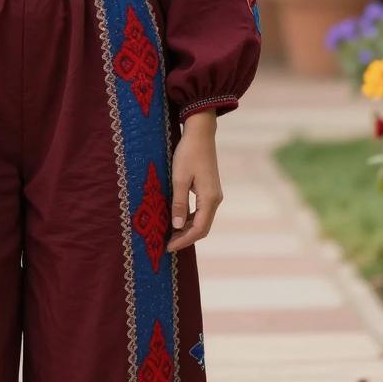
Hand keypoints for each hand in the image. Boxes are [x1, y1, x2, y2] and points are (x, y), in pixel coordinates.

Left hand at [166, 109, 222, 252]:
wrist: (200, 133)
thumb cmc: (188, 153)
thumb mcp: (179, 178)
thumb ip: (178, 202)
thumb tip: (176, 226)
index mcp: (210, 199)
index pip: (198, 229)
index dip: (183, 240)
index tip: (168, 248)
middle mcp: (215, 199)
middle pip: (202, 227)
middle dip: (185, 238)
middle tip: (167, 245)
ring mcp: (213, 194)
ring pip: (201, 219)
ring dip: (187, 229)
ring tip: (169, 235)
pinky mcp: (209, 189)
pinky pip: (200, 210)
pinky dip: (189, 218)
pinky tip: (177, 219)